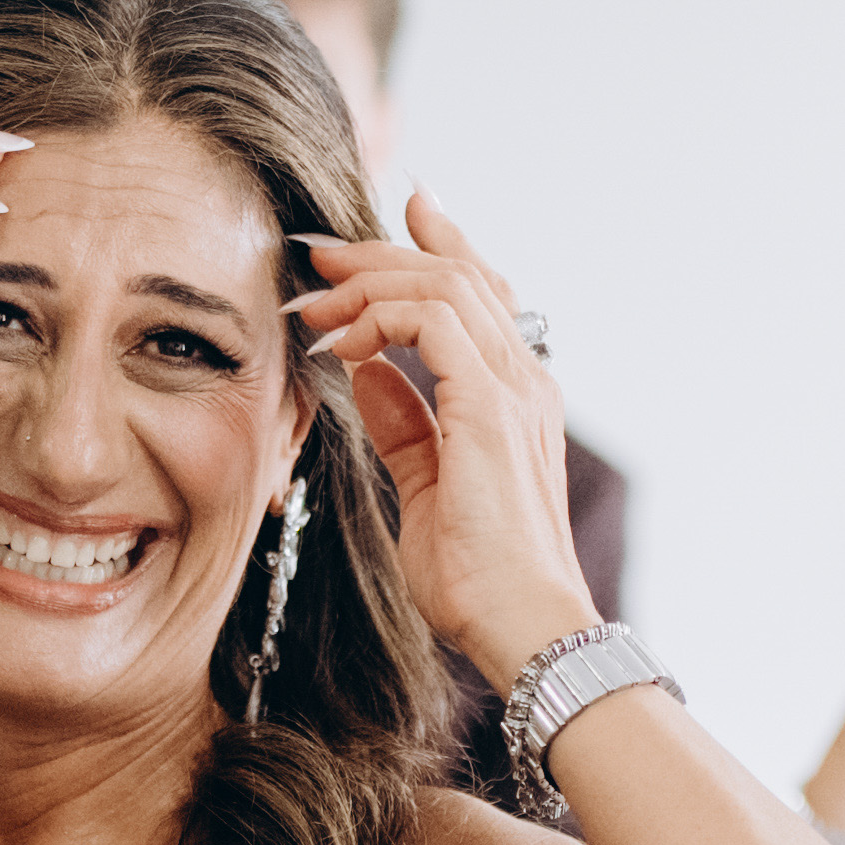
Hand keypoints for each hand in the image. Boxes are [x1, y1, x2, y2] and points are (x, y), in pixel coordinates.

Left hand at [290, 190, 599, 675]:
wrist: (521, 627)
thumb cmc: (478, 579)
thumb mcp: (425, 487)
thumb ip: (404, 425)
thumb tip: (366, 373)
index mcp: (515, 397)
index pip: (481, 296)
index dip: (436, 248)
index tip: (392, 217)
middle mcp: (525, 381)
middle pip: (459, 276)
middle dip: (382, 255)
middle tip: (321, 255)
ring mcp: (514, 390)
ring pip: (445, 286)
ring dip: (371, 282)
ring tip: (318, 300)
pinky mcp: (491, 408)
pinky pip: (434, 323)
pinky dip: (382, 318)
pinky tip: (344, 342)